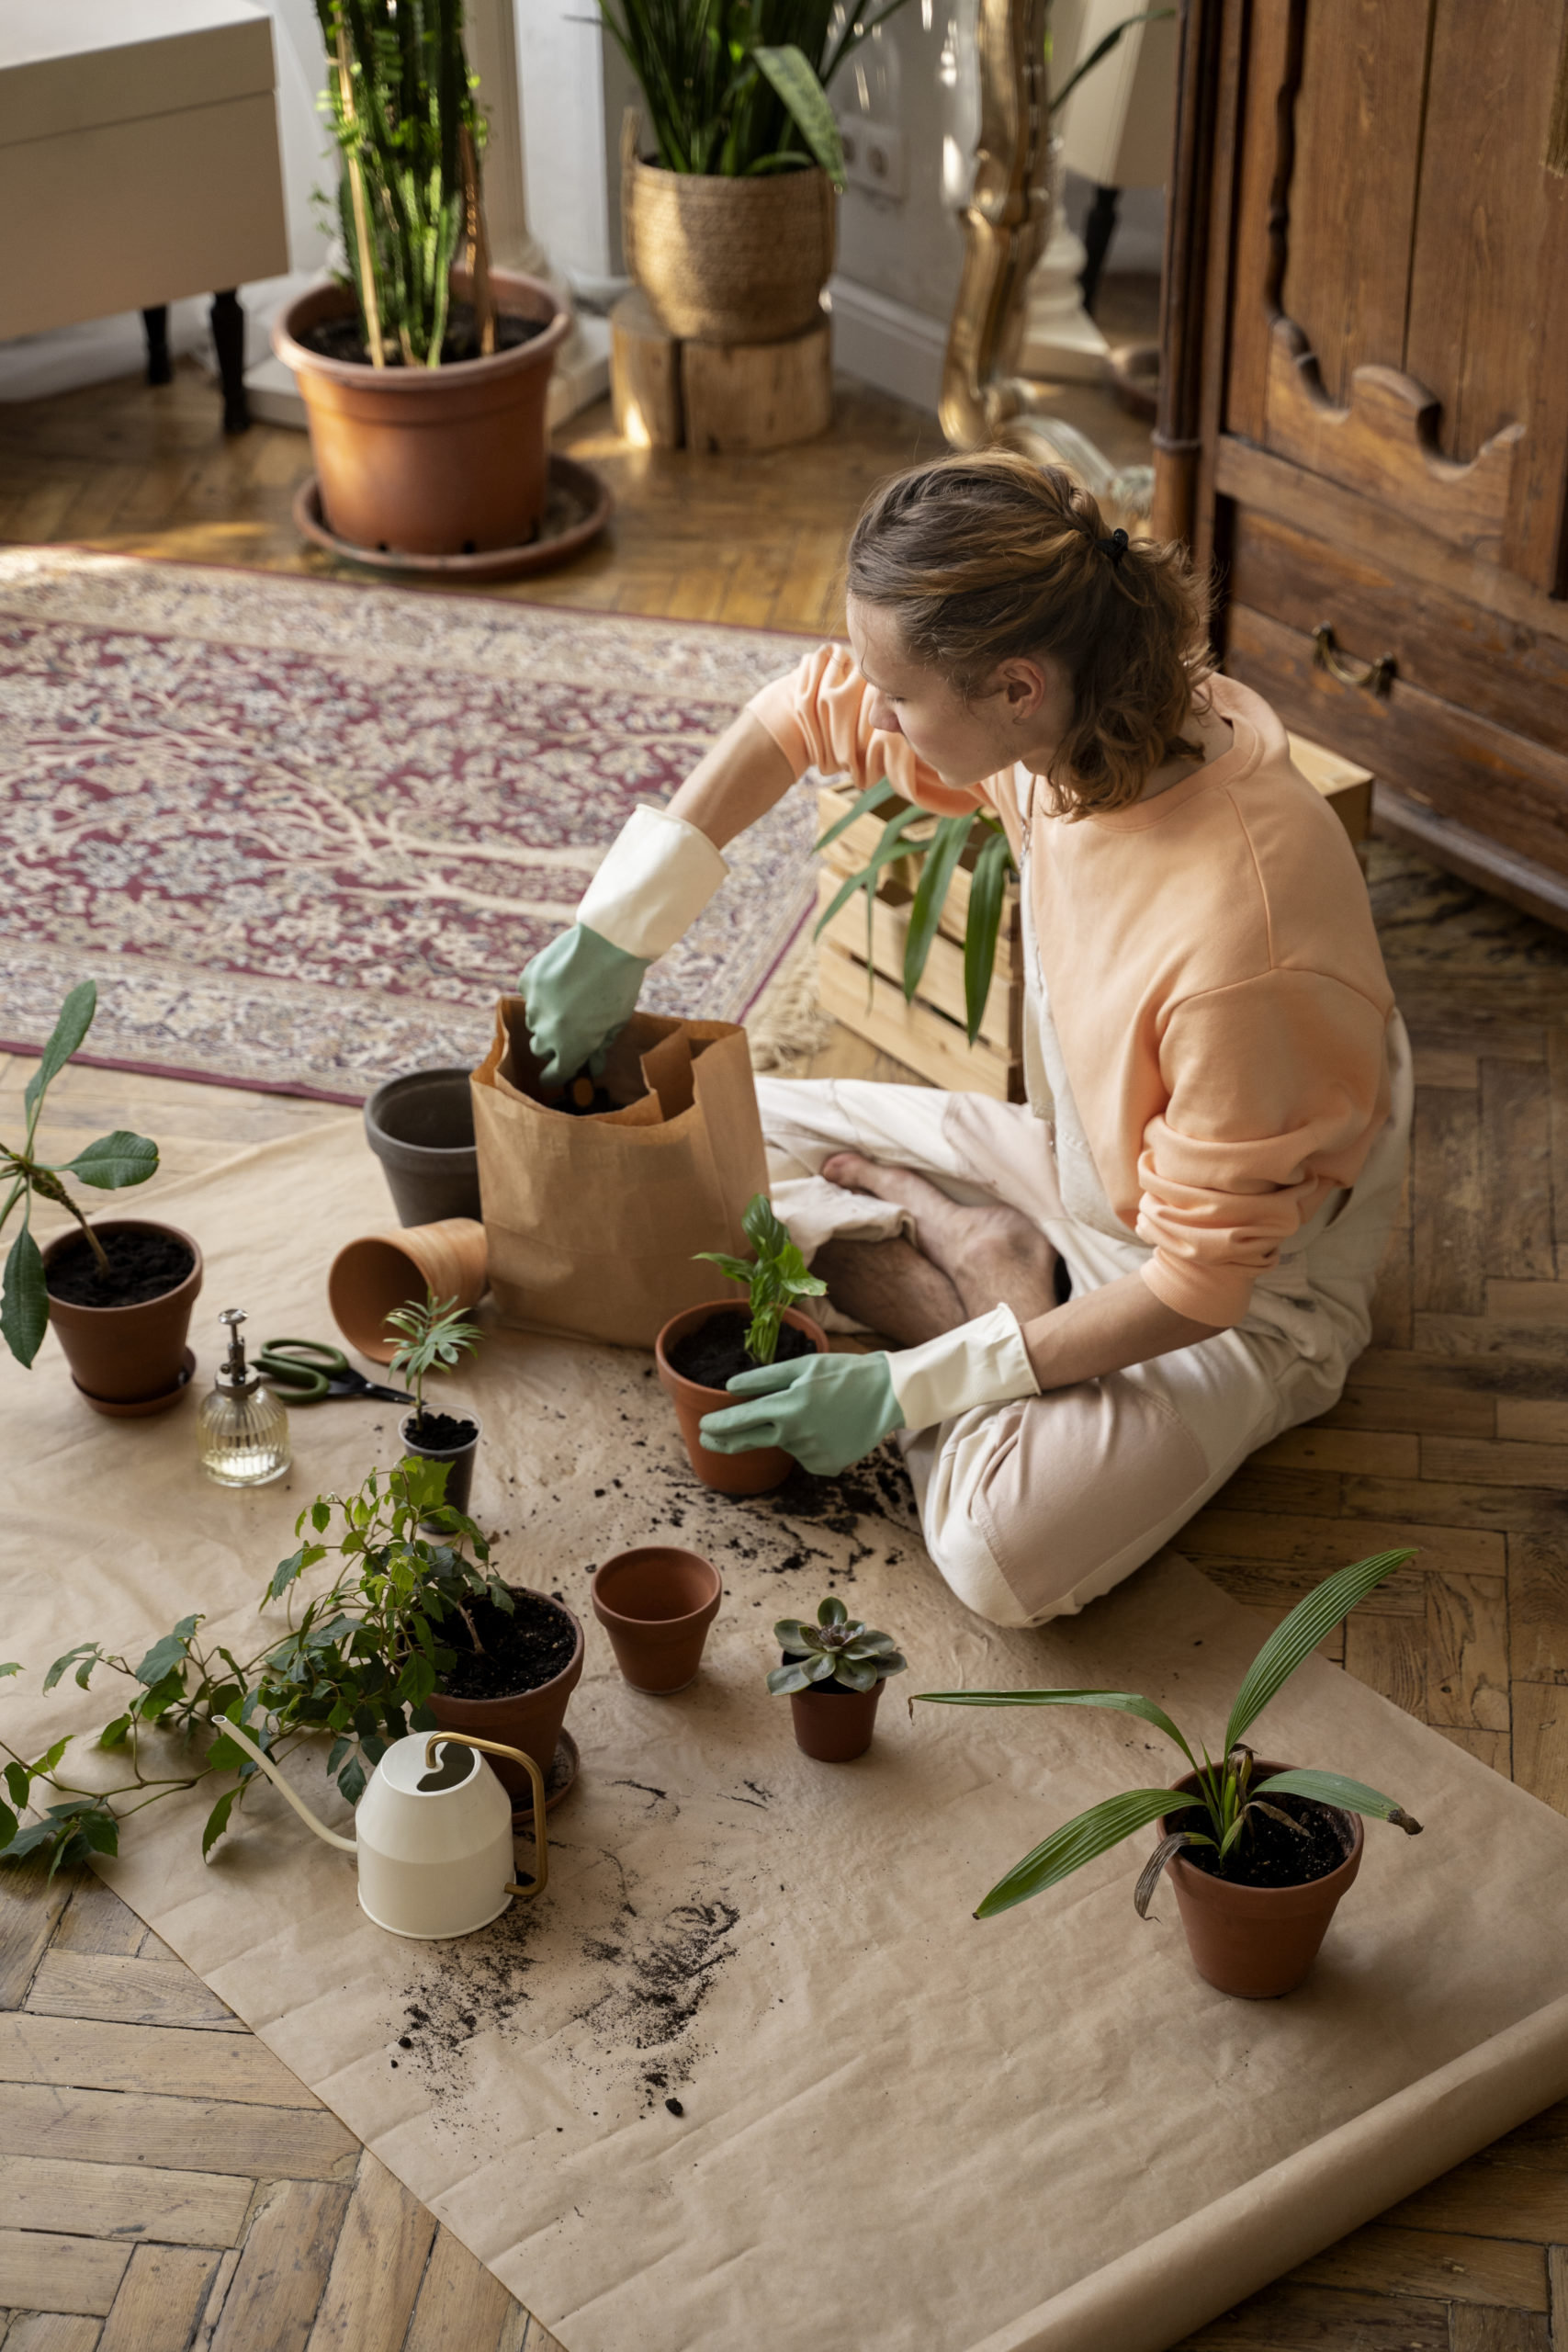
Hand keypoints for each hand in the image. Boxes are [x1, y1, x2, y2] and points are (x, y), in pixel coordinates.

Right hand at [519, 923, 647, 1087]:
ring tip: (568, 996)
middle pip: (540, 1048)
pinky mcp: (527, 981)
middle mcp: (546, 1031)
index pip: (553, 1076)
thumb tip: (592, 1065)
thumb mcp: (616, 1022)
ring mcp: (533, 1005)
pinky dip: (541, 991)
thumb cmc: (619, 985)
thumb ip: (599, 1045)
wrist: (610, 943)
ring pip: (533, 1020)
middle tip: (569, 1029)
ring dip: (546, 1016)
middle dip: (552, 1043)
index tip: (556, 1073)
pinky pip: (530, 994)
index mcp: (571, 1048)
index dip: (555, 1076)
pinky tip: (560, 977)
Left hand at [700, 1350, 902, 1477]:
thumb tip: (730, 1388)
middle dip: (726, 1441)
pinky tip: (827, 1427)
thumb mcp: (803, 1365)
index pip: (742, 1420)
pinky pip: (805, 1455)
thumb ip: (763, 1379)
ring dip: (786, 1432)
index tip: (702, 1429)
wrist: (888, 1395)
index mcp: (787, 1407)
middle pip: (750, 1442)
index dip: (719, 1425)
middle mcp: (795, 1435)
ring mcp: (811, 1454)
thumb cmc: (844, 1373)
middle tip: (708, 1440)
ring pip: (784, 1444)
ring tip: (814, 1411)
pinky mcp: (826, 1466)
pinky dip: (808, 1443)